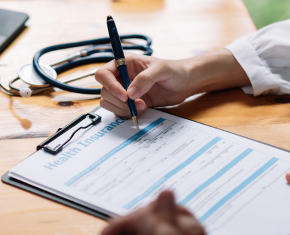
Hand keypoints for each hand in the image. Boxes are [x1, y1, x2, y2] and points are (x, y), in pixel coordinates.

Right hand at [94, 50, 249, 117]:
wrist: (185, 83)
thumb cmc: (175, 70)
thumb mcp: (162, 70)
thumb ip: (146, 79)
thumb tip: (130, 93)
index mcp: (125, 64)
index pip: (103, 74)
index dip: (110, 85)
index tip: (124, 95)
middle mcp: (121, 77)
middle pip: (104, 91)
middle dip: (118, 101)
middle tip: (136, 104)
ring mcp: (125, 91)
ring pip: (109, 103)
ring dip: (122, 109)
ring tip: (142, 106)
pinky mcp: (130, 103)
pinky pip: (118, 111)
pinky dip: (126, 114)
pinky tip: (142, 110)